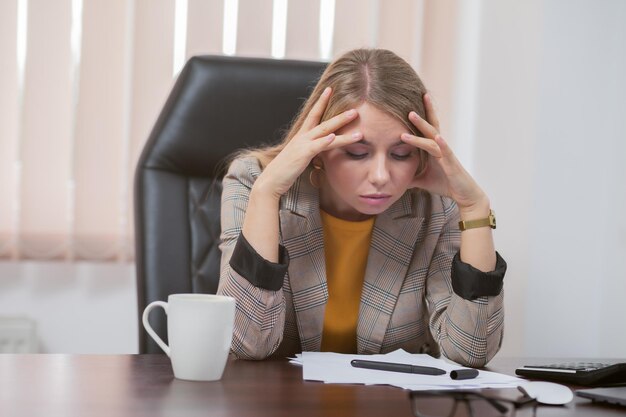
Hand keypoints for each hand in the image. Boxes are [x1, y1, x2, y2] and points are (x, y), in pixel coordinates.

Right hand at [256, 87, 362, 197]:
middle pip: (324, 121)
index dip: (321, 102)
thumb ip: (311, 151)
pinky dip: (325, 141)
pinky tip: (334, 136)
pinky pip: (316, 146)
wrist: (271, 180)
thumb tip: (322, 149)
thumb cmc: (286, 171)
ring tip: (353, 116)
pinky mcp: (303, 155)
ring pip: (325, 131)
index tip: (329, 90)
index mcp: (302, 137)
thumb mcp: (300, 157)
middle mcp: (302, 137)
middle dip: (339, 113)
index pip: (313, 115)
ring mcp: (303, 144)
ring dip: (340, 123)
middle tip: (354, 106)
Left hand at [400, 94, 488, 212]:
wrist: (463, 195)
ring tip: (411, 115)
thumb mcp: (421, 179)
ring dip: (422, 125)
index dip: (420, 117)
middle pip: (430, 126)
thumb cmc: (444, 183)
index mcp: (434, 149)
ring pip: (432, 136)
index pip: (426, 130)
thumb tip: (393, 177)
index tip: (409, 102)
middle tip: (414, 96)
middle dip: (422, 112)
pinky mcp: (452, 164)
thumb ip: (409, 175)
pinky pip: (446, 152)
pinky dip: (442, 144)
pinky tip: (437, 137)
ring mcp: (446, 154)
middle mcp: (440, 147)